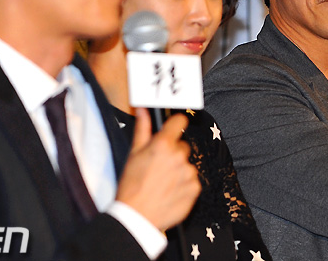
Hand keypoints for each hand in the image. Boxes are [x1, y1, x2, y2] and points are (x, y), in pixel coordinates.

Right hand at [115, 108, 200, 230]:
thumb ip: (143, 129)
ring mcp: (189, 173)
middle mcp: (179, 156)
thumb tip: (143, 110)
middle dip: (173, 153)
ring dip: (178, 170)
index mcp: (164, 145)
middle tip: (158, 166)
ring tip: (162, 182)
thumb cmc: (132, 185)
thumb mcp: (134, 154)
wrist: (137, 216)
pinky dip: (184, 185)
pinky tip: (170, 191)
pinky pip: (192, 180)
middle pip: (182, 146)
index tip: (173, 129)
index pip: (179, 122)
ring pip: (187, 164)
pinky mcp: (195, 188)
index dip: (175, 124)